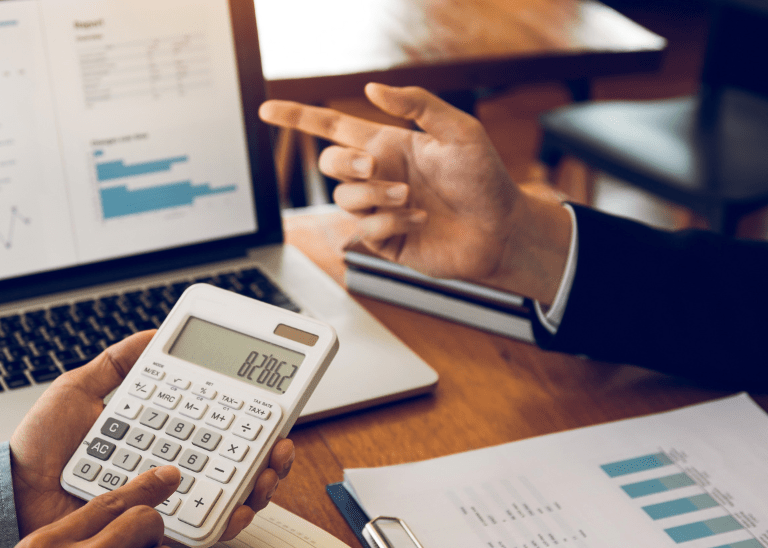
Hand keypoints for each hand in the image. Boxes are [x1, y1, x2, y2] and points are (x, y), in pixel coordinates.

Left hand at [8, 330, 295, 538]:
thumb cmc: (41, 449)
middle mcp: (170, 467)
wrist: (15, 492)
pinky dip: (231, 516)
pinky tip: (238, 502)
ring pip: (231, 494)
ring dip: (261, 482)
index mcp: (158, 433)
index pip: (214, 425)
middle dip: (269, 452)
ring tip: (267, 469)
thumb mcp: (79, 391)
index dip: (247, 415)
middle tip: (279, 439)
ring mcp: (168, 499)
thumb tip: (153, 332)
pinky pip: (206, 527)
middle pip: (235, 461)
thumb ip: (117, 364)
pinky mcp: (159, 527)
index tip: (268, 399)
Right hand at [259, 83, 571, 303]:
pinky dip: (388, 223)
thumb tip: (374, 88)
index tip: (267, 110)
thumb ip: (417, 104)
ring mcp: (379, 209)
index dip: (298, 118)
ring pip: (344, 198)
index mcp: (389, 144)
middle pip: (331, 163)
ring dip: (374, 195)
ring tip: (410, 199)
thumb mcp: (459, 130)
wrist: (501, 230)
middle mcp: (379, 175)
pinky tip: (418, 221)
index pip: (331, 127)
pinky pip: (364, 229)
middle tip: (375, 166)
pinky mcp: (384, 239)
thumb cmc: (486, 180)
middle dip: (346, 163)